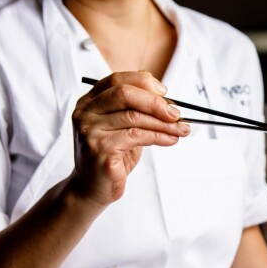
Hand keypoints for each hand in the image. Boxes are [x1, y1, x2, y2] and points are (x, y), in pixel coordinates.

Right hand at [69, 71, 189, 206]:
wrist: (93, 188)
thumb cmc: (112, 156)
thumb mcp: (123, 128)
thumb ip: (137, 111)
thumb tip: (169, 102)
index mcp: (89, 102)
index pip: (116, 80)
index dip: (143, 82)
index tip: (165, 93)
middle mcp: (85, 113)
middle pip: (124, 94)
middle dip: (155, 102)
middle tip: (177, 113)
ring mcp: (90, 130)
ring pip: (133, 117)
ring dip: (163, 123)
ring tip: (181, 129)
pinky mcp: (100, 149)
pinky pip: (136, 136)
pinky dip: (159, 136)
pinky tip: (171, 140)